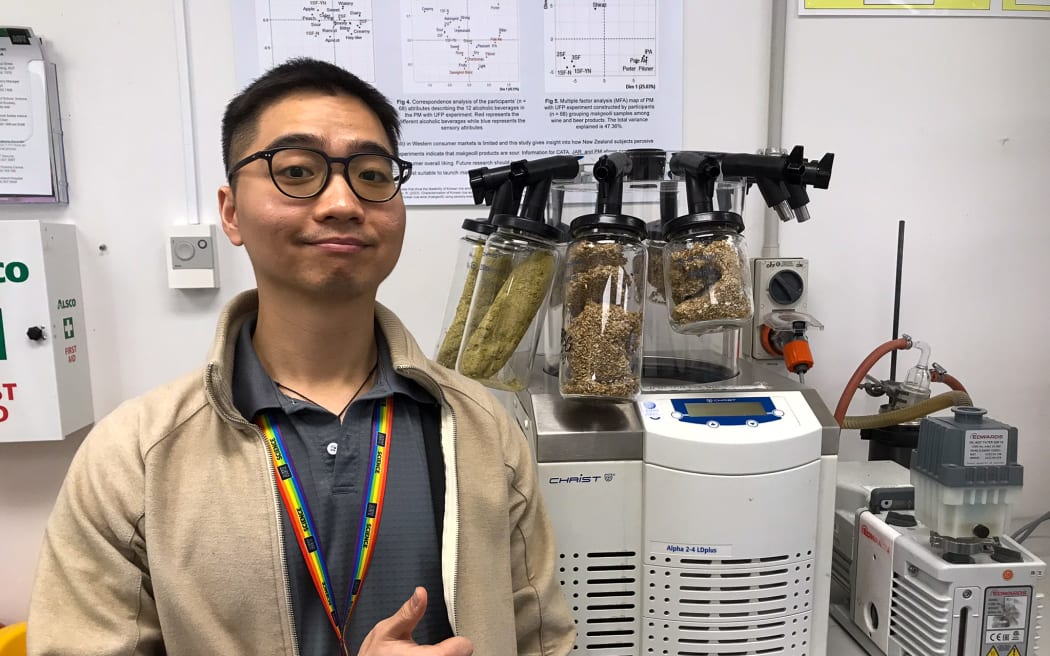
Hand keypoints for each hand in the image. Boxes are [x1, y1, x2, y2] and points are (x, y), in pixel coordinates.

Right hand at [358, 587, 473, 654]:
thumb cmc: (374, 655)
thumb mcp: (386, 630)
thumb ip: (407, 613)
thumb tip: (420, 593)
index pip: (462, 649)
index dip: (460, 641)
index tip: (456, 638)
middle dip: (453, 649)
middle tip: (443, 645)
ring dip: (448, 655)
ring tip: (435, 652)